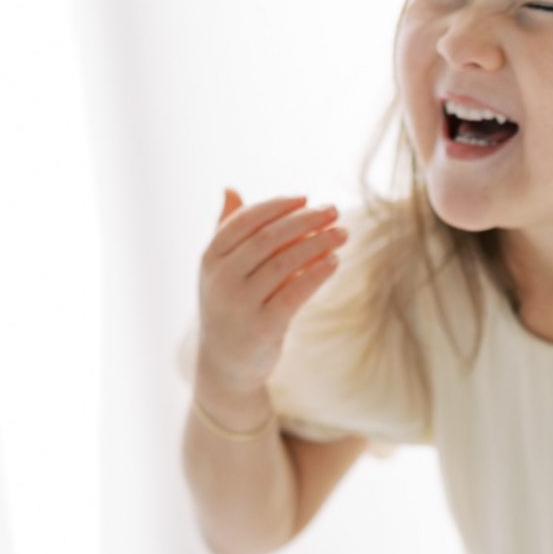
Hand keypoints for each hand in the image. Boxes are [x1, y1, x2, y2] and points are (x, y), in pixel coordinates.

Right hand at [196, 187, 346, 392]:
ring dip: (318, 243)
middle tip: (334, 211)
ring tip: (342, 233)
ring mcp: (240, 304)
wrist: (226, 365)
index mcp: (210, 259)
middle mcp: (221, 279)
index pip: (245, 220)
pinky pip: (296, 292)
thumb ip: (227, 231)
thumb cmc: (229, 308)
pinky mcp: (263, 327)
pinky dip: (318, 272)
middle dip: (305, 220)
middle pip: (268, 238)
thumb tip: (230, 188)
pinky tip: (335, 261)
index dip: (278, 206)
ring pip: (285, 262)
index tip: (306, 198)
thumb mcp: (221, 271)